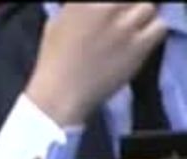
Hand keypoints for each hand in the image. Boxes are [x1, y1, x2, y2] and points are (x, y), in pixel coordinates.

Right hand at [25, 3, 167, 126]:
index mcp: (83, 2)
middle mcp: (105, 8)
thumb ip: (78, 9)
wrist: (60, 94)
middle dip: (127, 9)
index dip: (115, 6)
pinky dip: (152, 32)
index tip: (113, 13)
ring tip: (130, 32)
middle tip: (121, 22)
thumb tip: (93, 6)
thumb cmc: (54, 64)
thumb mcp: (56, 24)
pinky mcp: (139, 45)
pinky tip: (140, 42)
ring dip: (140, 19)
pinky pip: (159, 27)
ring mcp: (123, 27)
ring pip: (147, 8)